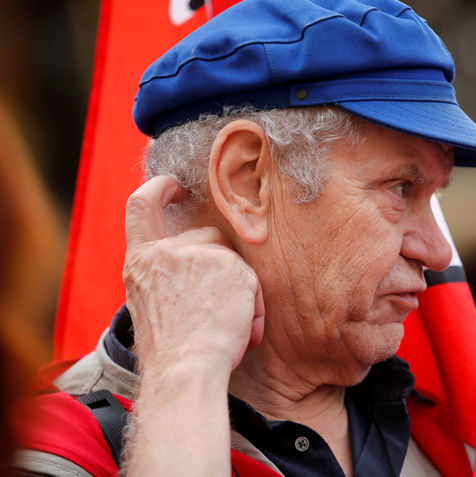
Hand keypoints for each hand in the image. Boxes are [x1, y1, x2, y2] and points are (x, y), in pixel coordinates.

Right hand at [122, 175, 264, 375]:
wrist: (186, 372)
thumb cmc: (173, 354)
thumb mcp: (153, 306)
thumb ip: (169, 278)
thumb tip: (199, 272)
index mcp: (141, 262)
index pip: (140, 207)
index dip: (158, 189)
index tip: (175, 185)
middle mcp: (166, 252)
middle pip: (208, 238)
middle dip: (223, 268)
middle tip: (220, 312)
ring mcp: (198, 255)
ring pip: (235, 262)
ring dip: (240, 293)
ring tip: (229, 329)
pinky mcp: (228, 265)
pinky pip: (253, 282)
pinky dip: (253, 309)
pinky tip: (243, 332)